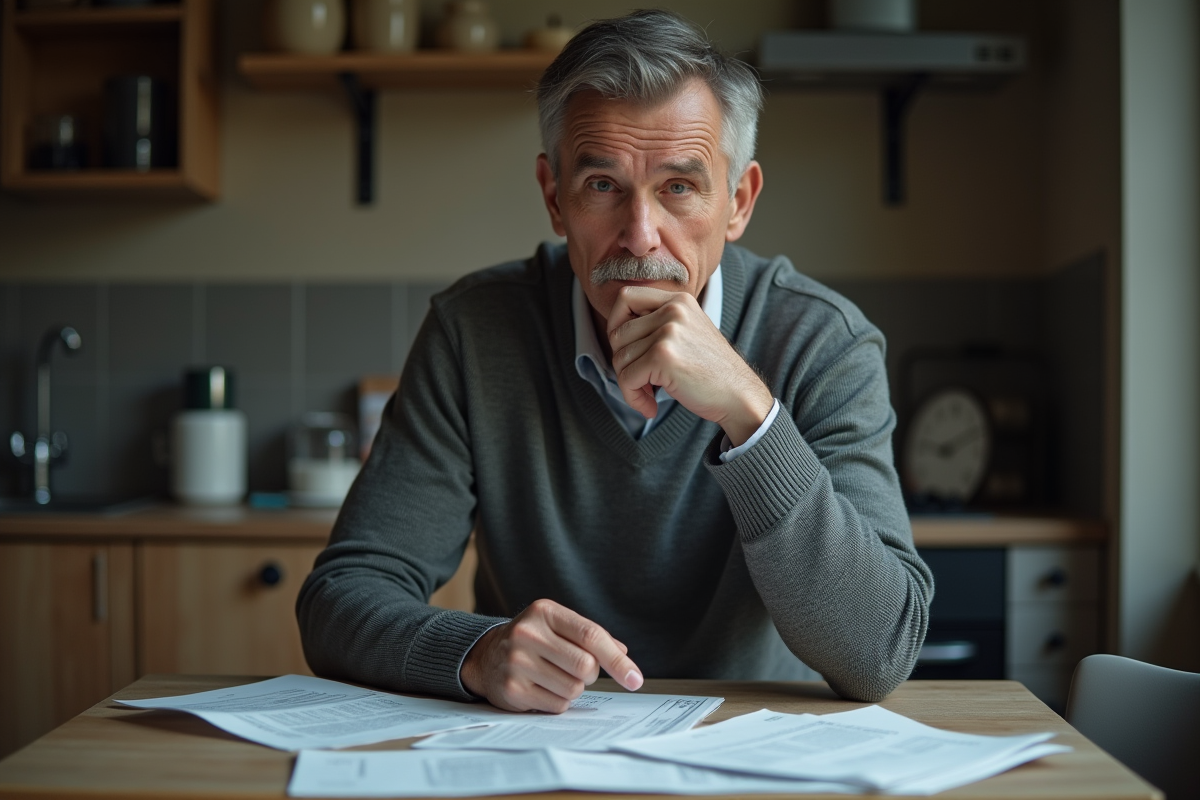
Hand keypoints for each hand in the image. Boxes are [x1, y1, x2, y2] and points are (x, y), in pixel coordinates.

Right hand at [459, 599, 642, 712]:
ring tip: (554, 676)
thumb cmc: (533, 640)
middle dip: (590, 674)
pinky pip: (557, 705)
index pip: (591, 635)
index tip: (635, 679)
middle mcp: (528, 634)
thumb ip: (591, 636)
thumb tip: (624, 655)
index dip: (617, 660)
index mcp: (545, 612)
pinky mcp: (512, 689)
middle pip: (586, 666)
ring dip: (573, 689)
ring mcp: (517, 662)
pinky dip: (558, 701)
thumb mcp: (558, 626)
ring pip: (574, 689)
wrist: (485, 656)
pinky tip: (542, 688)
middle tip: (578, 670)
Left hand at [607, 286, 773, 445]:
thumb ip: (657, 324)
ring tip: (650, 394)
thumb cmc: (711, 372)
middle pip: (618, 332)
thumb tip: (614, 333)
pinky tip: (651, 406)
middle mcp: (673, 309)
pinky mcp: (663, 356)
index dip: (616, 325)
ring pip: (619, 358)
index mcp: (678, 300)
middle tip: (642, 381)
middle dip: (623, 362)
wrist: (739, 396)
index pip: (625, 297)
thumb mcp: (687, 333)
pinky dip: (633, 397)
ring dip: (629, 384)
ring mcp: (668, 331)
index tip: (627, 350)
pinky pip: (627, 378)